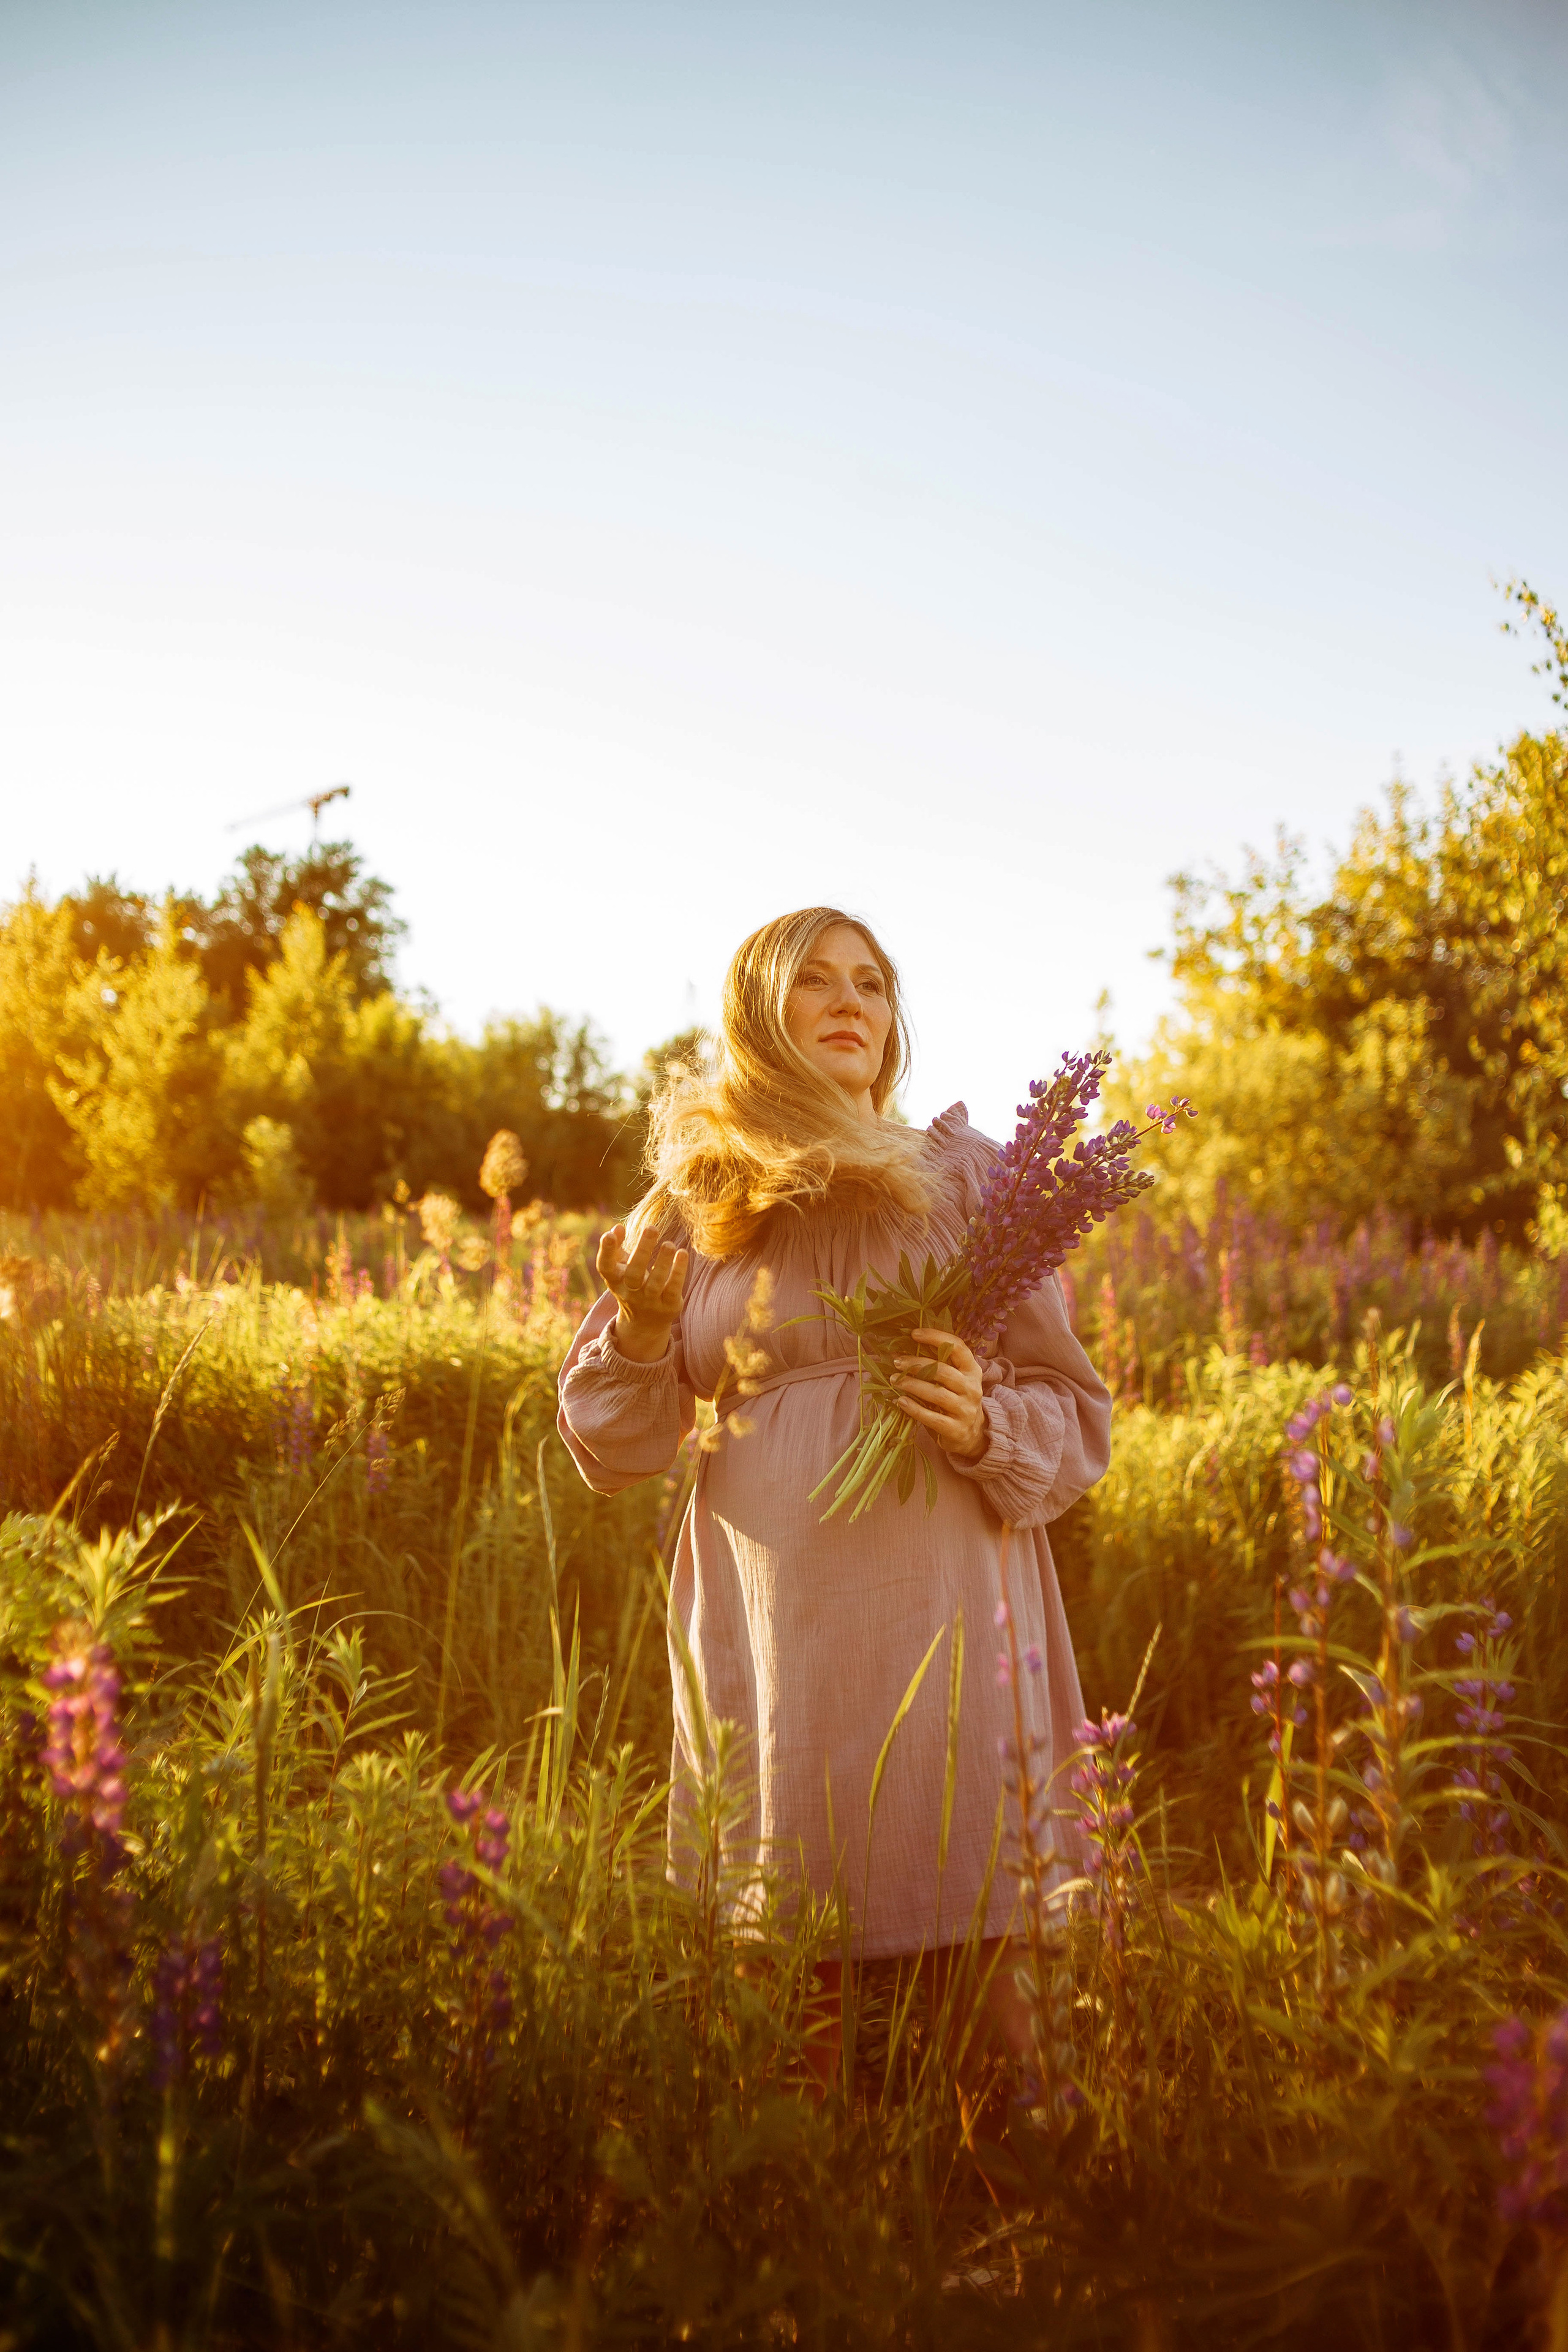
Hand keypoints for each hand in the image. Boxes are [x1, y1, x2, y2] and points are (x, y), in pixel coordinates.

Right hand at [596, 1222, 688, 1363]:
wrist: (645, 1323)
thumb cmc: (631, 1285)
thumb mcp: (620, 1268)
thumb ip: (617, 1247)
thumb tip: (618, 1226)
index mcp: (615, 1280)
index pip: (605, 1267)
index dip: (605, 1252)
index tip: (610, 1235)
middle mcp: (630, 1292)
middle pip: (633, 1274)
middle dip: (642, 1251)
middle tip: (651, 1228)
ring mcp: (650, 1301)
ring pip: (655, 1283)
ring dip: (663, 1262)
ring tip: (669, 1244)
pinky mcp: (669, 1306)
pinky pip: (673, 1289)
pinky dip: (678, 1272)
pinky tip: (682, 1254)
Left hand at [890, 1330, 986, 1461]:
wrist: (971, 1433)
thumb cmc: (955, 1399)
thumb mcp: (953, 1380)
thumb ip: (935, 1365)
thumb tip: (899, 1351)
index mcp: (972, 1370)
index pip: (957, 1347)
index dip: (936, 1337)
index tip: (914, 1334)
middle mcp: (971, 1388)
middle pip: (943, 1371)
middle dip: (917, 1364)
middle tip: (897, 1362)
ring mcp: (965, 1409)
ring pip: (937, 1394)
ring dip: (912, 1385)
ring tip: (895, 1380)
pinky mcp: (956, 1429)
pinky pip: (933, 1418)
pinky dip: (915, 1408)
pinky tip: (901, 1401)